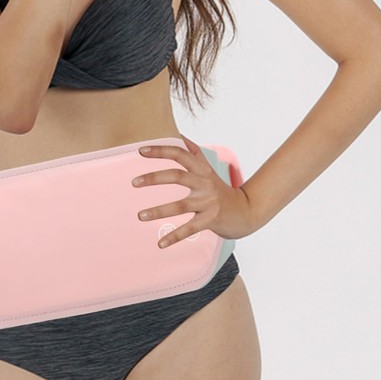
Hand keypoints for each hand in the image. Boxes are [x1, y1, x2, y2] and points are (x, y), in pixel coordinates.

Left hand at [131, 134, 258, 248]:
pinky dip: (174, 237)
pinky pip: (189, 228)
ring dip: (158, 211)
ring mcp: (208, 202)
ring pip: (180, 205)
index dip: (160, 150)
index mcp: (202, 169)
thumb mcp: (209, 170)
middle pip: (178, 176)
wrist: (247, 211)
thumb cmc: (221, 190)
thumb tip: (180, 135)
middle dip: (154, 178)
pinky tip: (160, 244)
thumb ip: (195, 153)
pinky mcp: (211, 220)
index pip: (180, 154)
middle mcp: (205, 183)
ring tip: (140, 216)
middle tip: (133, 182)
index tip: (140, 150)